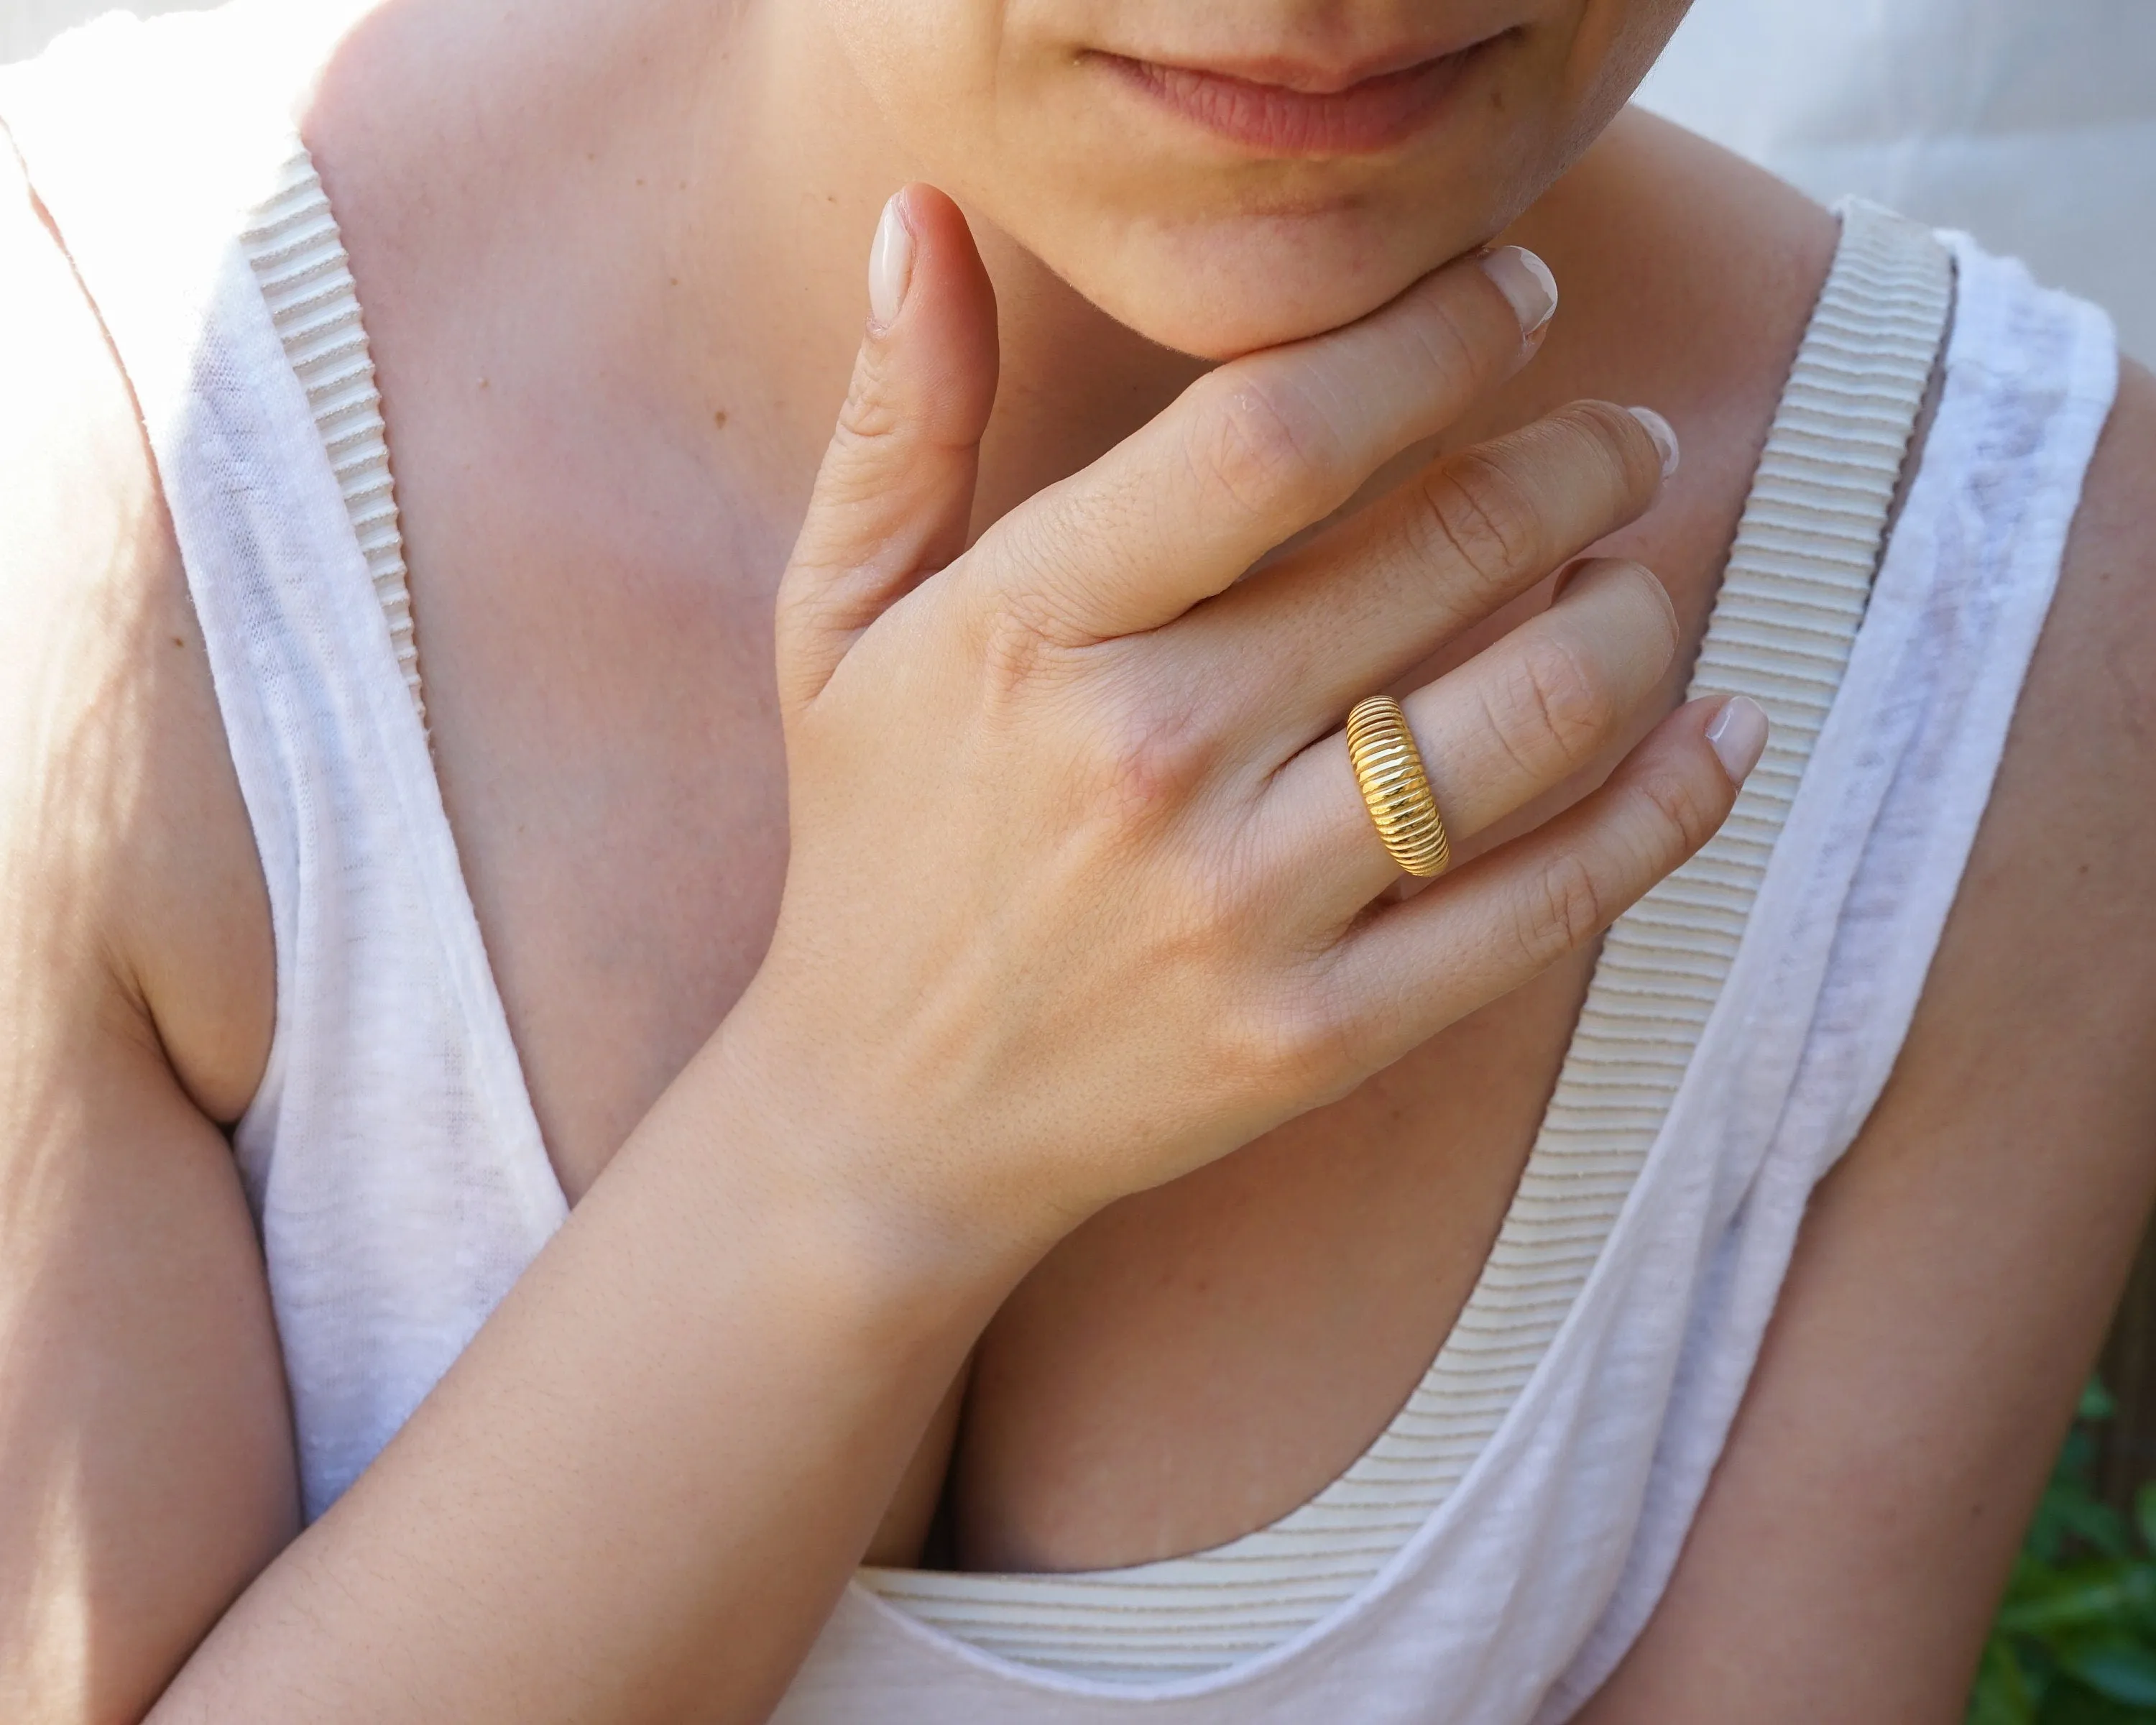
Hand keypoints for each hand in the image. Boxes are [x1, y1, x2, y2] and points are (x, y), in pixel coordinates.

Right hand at [730, 185, 1762, 1244]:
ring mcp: (1248, 913)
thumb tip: (923, 219)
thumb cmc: (877, 841)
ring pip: (1532, 720)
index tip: (1514, 300)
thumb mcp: (837, 620)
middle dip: (1578, 460)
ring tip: (1637, 569)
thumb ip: (901, 421)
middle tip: (1622, 439)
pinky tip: (1725, 733)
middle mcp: (1153, 763)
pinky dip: (1669, 807)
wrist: (887, 1115)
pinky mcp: (1324, 1034)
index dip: (1433, 339)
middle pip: (1445, 554)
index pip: (1278, 437)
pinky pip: (1547, 904)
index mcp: (1034, 632)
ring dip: (1632, 614)